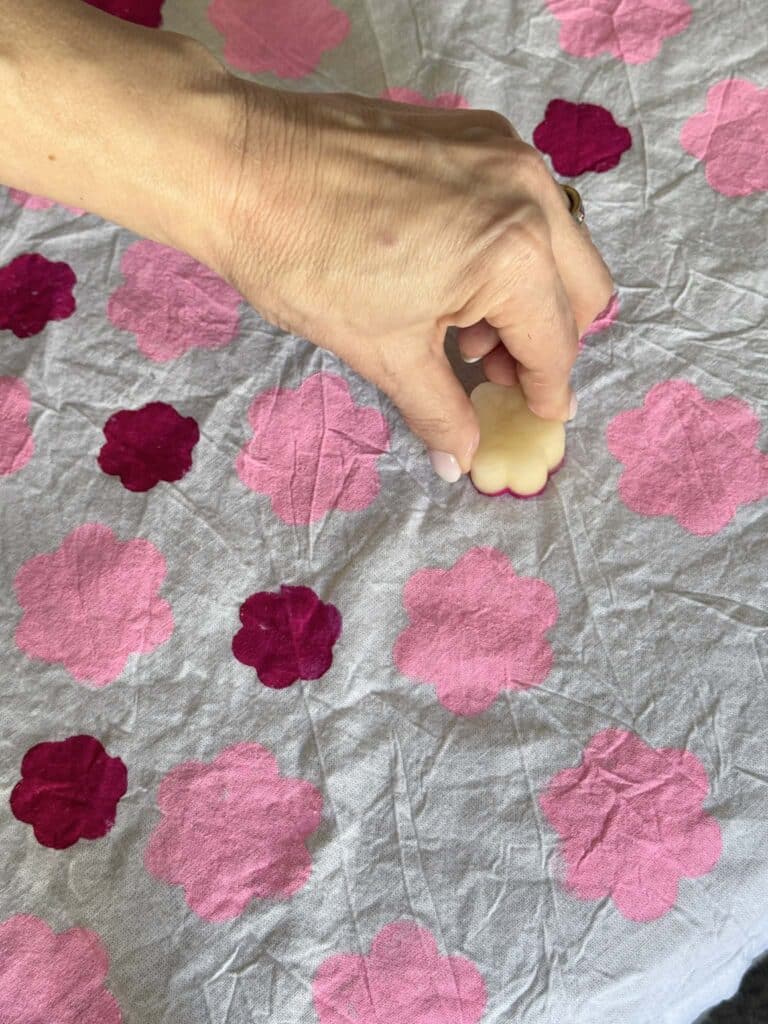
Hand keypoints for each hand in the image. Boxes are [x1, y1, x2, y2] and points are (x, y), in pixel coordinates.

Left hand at [210, 83, 613, 479]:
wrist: (240, 167)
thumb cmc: (307, 261)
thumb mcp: (383, 351)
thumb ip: (439, 410)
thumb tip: (463, 457)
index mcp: (514, 253)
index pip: (557, 342)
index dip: (547, 391)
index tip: (536, 415)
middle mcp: (528, 192)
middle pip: (583, 289)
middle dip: (548, 342)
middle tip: (496, 371)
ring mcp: (504, 152)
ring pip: (558, 242)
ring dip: (529, 295)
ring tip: (464, 325)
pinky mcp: (475, 132)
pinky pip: (523, 203)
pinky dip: (508, 246)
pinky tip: (451, 271)